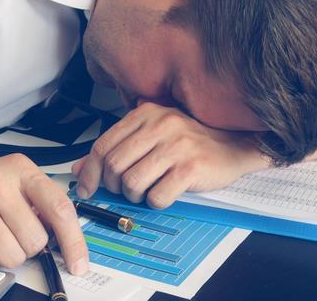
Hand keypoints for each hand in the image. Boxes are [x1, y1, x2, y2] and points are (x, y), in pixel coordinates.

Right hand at [0, 154, 88, 273]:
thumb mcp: (12, 179)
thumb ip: (40, 202)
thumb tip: (66, 238)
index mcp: (19, 169)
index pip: (59, 208)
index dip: (74, 241)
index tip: (79, 262)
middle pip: (35, 241)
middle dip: (27, 245)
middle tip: (10, 230)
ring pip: (11, 256)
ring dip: (4, 254)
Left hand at [73, 102, 268, 207]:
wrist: (235, 144)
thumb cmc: (189, 142)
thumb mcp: (150, 137)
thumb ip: (116, 149)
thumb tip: (81, 168)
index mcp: (145, 113)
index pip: (102, 144)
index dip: (89, 171)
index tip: (86, 187)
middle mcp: (160, 125)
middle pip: (114, 165)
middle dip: (112, 186)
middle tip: (121, 191)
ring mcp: (176, 146)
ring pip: (132, 182)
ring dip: (133, 195)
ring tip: (144, 192)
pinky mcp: (191, 168)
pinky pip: (157, 196)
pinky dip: (155, 202)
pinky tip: (163, 194)